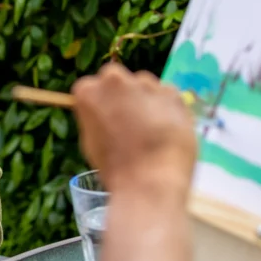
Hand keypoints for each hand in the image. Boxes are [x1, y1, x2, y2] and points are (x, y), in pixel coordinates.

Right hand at [71, 63, 196, 201]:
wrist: (150, 181)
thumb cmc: (114, 167)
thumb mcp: (91, 140)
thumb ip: (96, 118)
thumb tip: (106, 113)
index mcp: (88, 90)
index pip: (91, 87)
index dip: (99, 104)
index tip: (106, 119)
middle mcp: (115, 80)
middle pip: (117, 79)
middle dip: (121, 95)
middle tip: (128, 121)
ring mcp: (146, 84)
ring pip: (144, 85)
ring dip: (145, 99)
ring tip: (151, 129)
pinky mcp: (172, 93)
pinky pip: (167, 94)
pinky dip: (166, 107)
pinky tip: (166, 129)